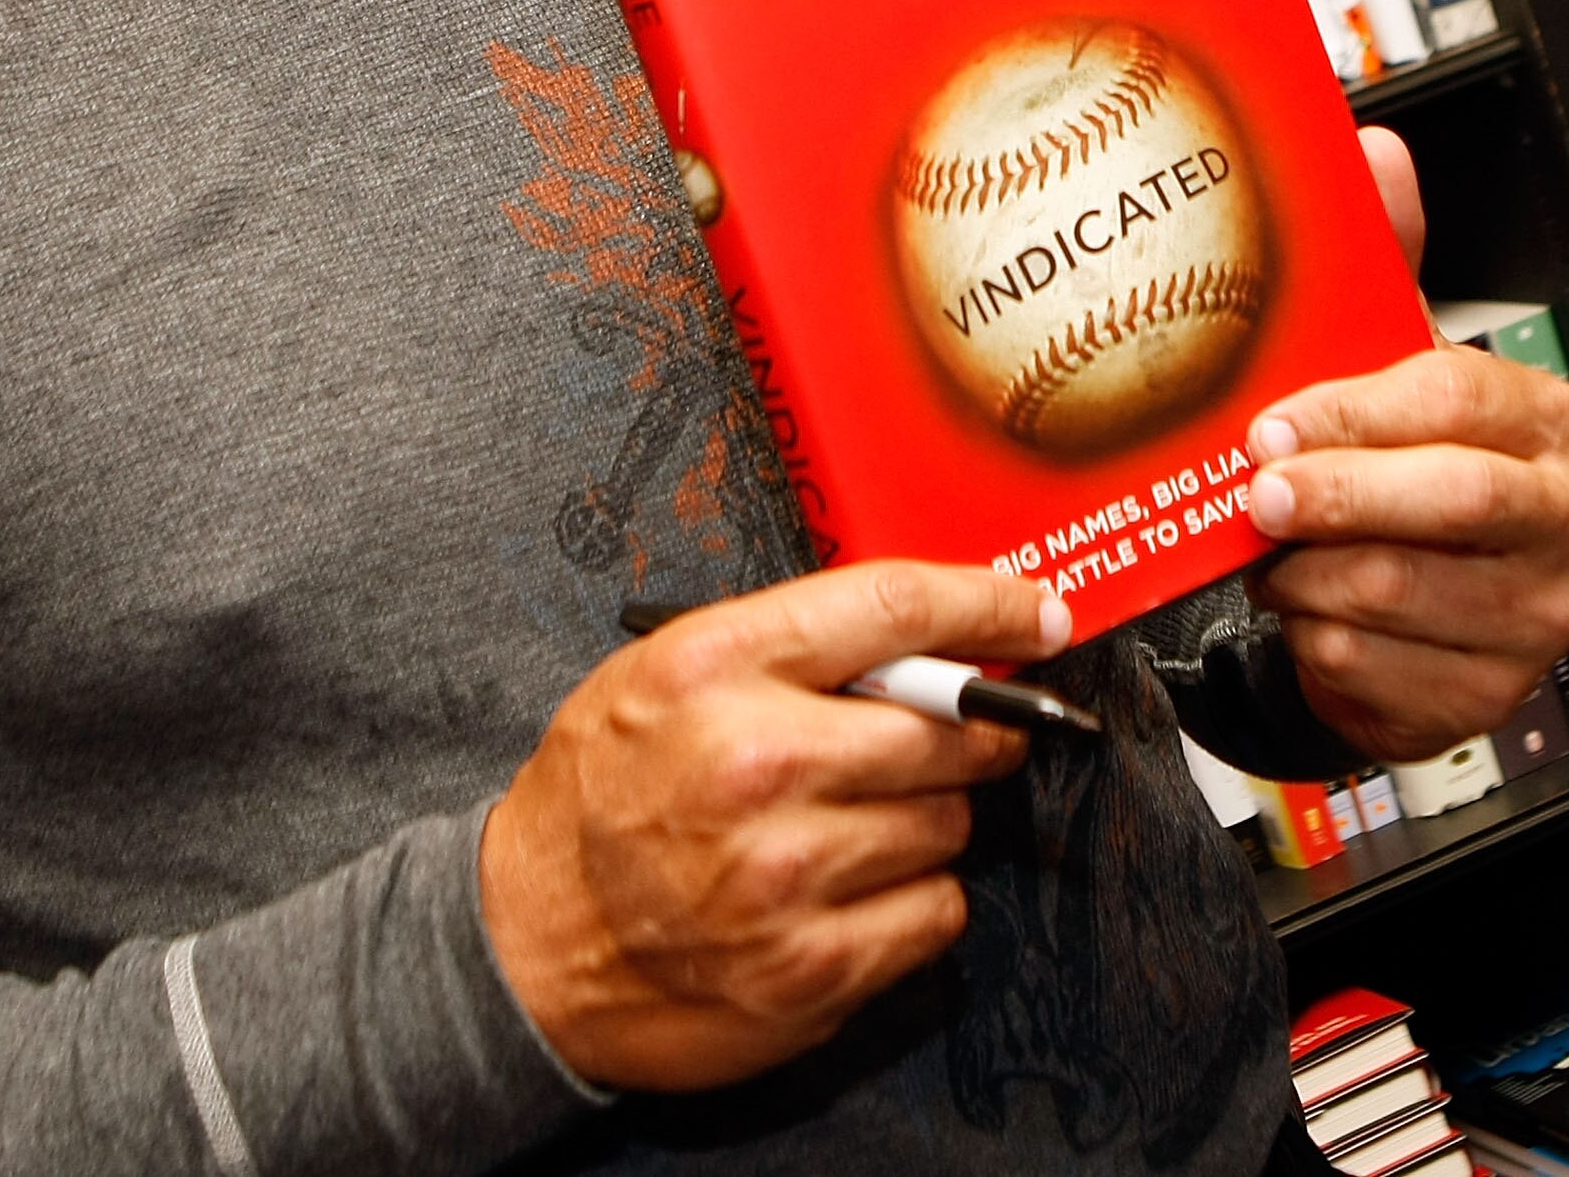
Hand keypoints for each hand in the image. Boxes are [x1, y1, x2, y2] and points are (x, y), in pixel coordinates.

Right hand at [481, 564, 1070, 1091]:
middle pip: (948, 727)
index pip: (893, 607)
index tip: (1038, 610)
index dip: (988, 602)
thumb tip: (929, 640)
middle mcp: (756, 761)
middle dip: (972, 729)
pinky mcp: (813, 967)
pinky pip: (937, 911)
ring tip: (858, 820)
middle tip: (959, 736)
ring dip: (929, 816)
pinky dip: (916, 897)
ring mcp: (788, 873)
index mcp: (715, 667)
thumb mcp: (664, 674)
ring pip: (950, 821)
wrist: (530, 940)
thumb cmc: (602, 793)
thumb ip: (787, 647)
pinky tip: (854, 887)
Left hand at [1243, 132, 1568, 762]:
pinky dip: (1317, 638)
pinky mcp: (1490, 695)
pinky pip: (1378, 666)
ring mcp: (1537, 613)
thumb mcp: (1387, 361)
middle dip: (1336, 495)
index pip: (1455, 398)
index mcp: (1541, 421)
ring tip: (1270, 552)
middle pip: (1451, 499)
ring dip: (1308, 572)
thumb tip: (1377, 148)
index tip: (1270, 423)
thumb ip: (1386, 261)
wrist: (1396, 605)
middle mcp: (1561, 517)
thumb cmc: (1394, 465)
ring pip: (1401, 591)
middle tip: (1256, 493)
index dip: (1354, 413)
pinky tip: (1304, 609)